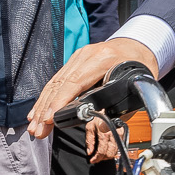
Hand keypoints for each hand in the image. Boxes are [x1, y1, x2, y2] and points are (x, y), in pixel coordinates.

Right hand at [27, 35, 159, 138]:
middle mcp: (87, 55)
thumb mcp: (136, 83)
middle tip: (39, 130)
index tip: (50, 118)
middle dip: (46, 110)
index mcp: (103, 58)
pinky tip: (39, 111)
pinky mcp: (74, 61)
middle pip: (60, 84)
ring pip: (54, 83)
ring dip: (43, 106)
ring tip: (35, 126)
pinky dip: (47, 97)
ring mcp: (78, 56)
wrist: (138, 43)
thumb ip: (121, 106)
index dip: (60, 101)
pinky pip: (57, 80)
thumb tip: (102, 126)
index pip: (75, 81)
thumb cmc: (139, 62)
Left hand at [87, 120, 121, 161]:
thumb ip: (89, 140)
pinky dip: (113, 151)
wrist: (108, 110)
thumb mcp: (89, 127)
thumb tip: (89, 152)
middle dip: (102, 158)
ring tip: (101, 155)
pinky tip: (107, 150)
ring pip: (115, 152)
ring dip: (108, 156)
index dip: (97, 158)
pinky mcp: (122, 135)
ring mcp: (119, 136)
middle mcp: (113, 136)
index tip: (92, 160)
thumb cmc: (98, 117)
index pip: (102, 152)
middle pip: (110, 154)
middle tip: (96, 158)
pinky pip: (118, 147)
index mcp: (104, 134)